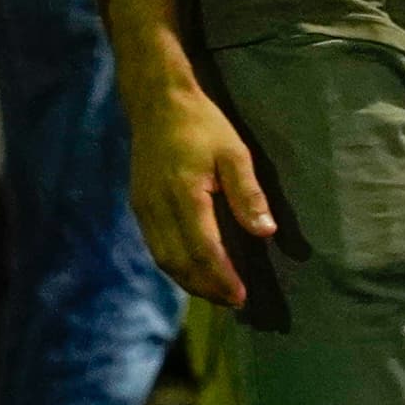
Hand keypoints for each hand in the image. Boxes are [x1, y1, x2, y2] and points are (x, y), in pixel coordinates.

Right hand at [124, 76, 271, 308]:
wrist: (156, 103)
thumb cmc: (201, 125)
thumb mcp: (234, 152)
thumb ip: (247, 193)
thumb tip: (265, 232)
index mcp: (185, 194)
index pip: (203, 250)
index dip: (221, 277)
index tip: (241, 295)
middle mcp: (159, 207)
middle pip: (179, 263)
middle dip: (206, 287)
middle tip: (233, 301)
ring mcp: (144, 208)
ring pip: (164, 259)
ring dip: (189, 282)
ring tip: (215, 293)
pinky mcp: (139, 206)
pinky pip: (155, 247)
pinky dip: (174, 266)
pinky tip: (193, 270)